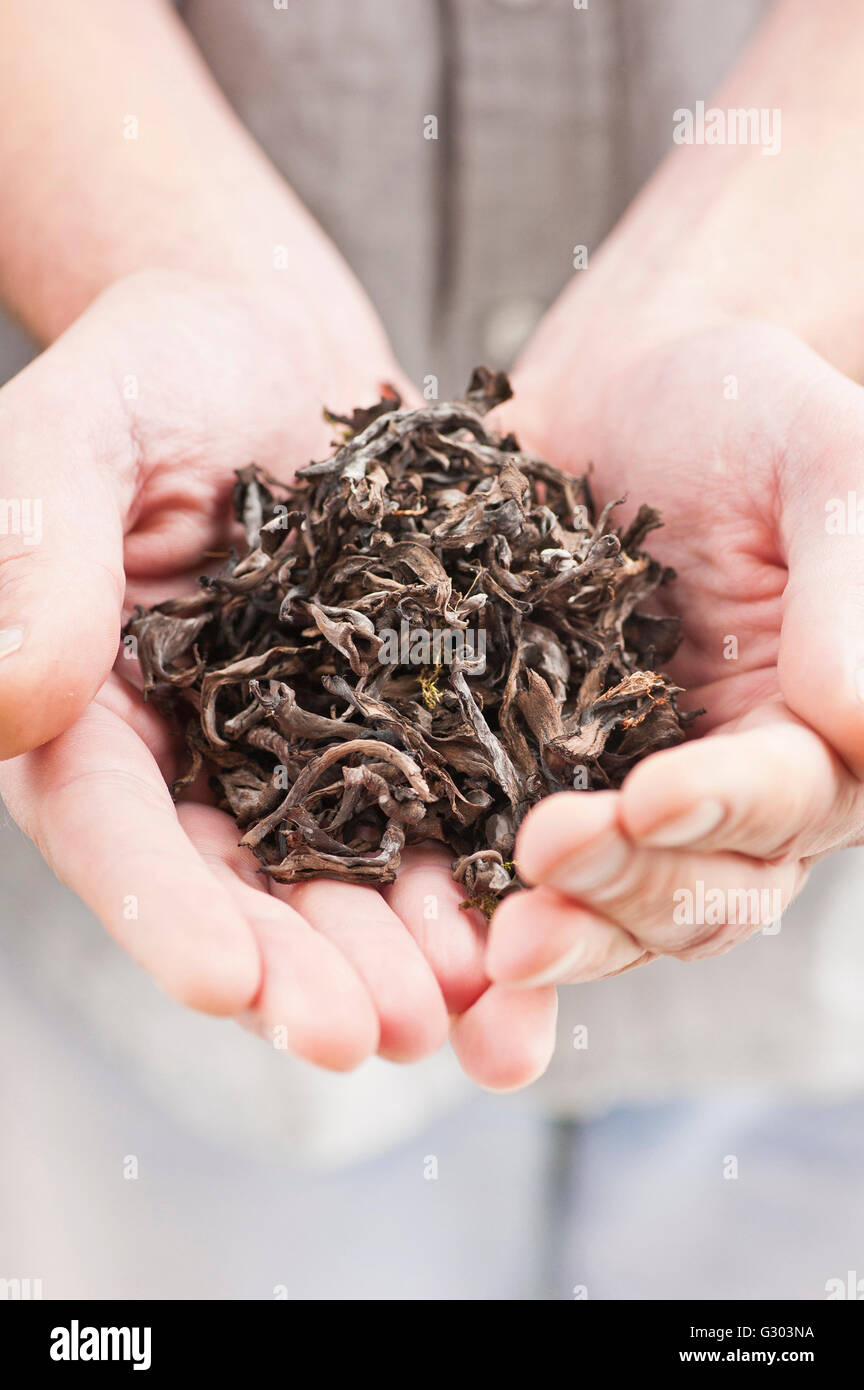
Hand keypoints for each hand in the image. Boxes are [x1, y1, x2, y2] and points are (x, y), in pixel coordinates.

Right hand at [0, 271, 556, 1086]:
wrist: (271, 337)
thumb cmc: (156, 365)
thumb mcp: (80, 431)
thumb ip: (35, 549)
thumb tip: (7, 703)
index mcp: (88, 710)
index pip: (110, 831)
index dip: (162, 914)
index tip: (227, 988)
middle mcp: (188, 756)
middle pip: (233, 886)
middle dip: (299, 970)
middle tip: (372, 1041)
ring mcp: (296, 747)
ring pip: (340, 875)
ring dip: (394, 953)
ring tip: (461, 1012)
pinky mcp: (393, 721)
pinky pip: (431, 811)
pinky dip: (470, 874)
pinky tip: (521, 928)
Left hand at [487, 322, 863, 985]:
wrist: (607, 402)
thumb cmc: (730, 412)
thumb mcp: (813, 453)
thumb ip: (850, 581)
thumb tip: (859, 723)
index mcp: (826, 725)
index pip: (792, 794)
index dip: (726, 805)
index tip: (650, 796)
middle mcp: (738, 787)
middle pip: (705, 885)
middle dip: (628, 886)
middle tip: (543, 863)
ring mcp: (635, 796)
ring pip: (620, 904)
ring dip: (567, 929)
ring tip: (497, 944)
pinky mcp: (540, 788)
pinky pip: (521, 870)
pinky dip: (489, 915)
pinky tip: (447, 941)